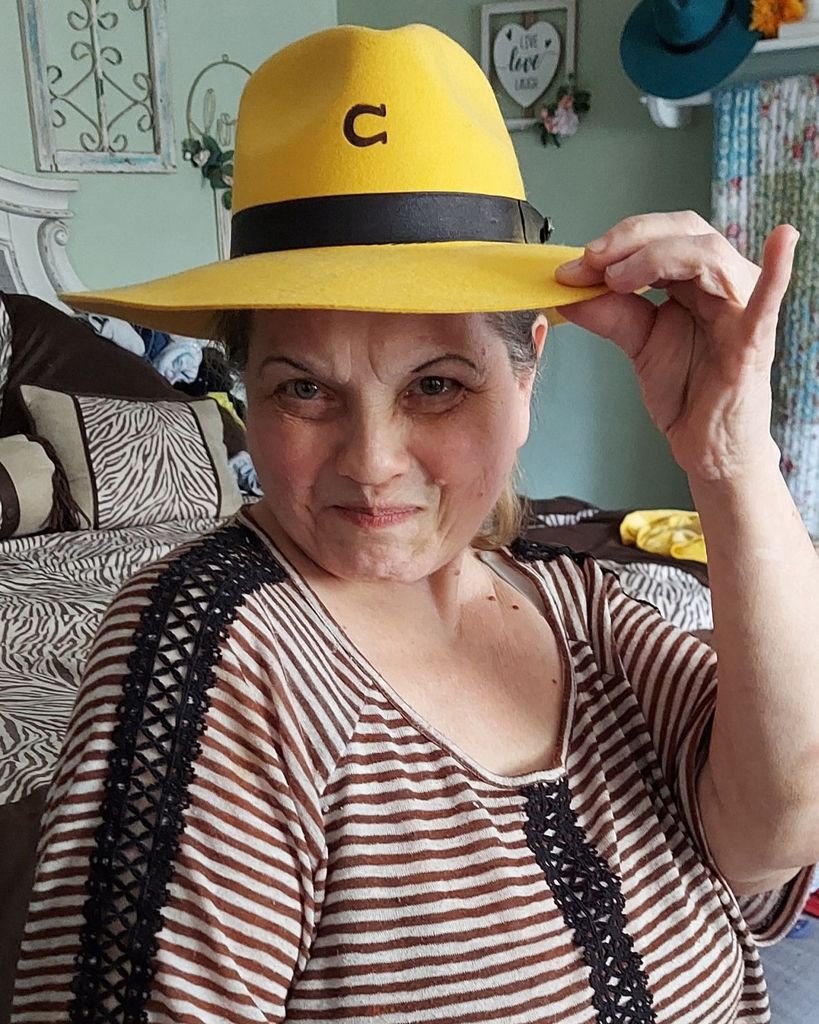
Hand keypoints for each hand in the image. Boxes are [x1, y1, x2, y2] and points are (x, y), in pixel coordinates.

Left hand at [553, 211, 798, 482]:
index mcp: (695, 278)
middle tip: (592, 260)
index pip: (661, 235)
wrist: (706, 443)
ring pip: (709, 257)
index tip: (576, 265)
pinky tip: (781, 240)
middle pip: (685, 232)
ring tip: (618, 278)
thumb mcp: (639, 343)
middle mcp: (722, 283)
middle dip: (632, 240)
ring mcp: (740, 307)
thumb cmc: (687, 390)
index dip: (618, 241)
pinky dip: (776, 269)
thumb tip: (567, 289)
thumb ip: (609, 313)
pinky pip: (767, 301)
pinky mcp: (752, 341)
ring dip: (656, 258)